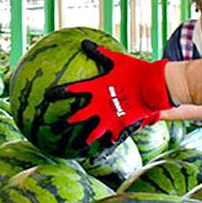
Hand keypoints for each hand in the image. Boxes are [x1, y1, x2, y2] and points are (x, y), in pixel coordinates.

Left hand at [47, 40, 173, 146]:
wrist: (154, 85)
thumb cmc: (135, 71)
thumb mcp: (116, 60)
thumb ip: (99, 53)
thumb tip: (84, 42)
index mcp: (98, 88)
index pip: (75, 90)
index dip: (61, 92)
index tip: (48, 96)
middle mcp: (101, 105)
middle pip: (79, 116)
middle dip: (66, 122)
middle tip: (54, 127)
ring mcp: (111, 118)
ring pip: (93, 133)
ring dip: (84, 140)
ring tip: (75, 146)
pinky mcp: (122, 127)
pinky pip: (111, 142)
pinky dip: (103, 152)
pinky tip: (95, 160)